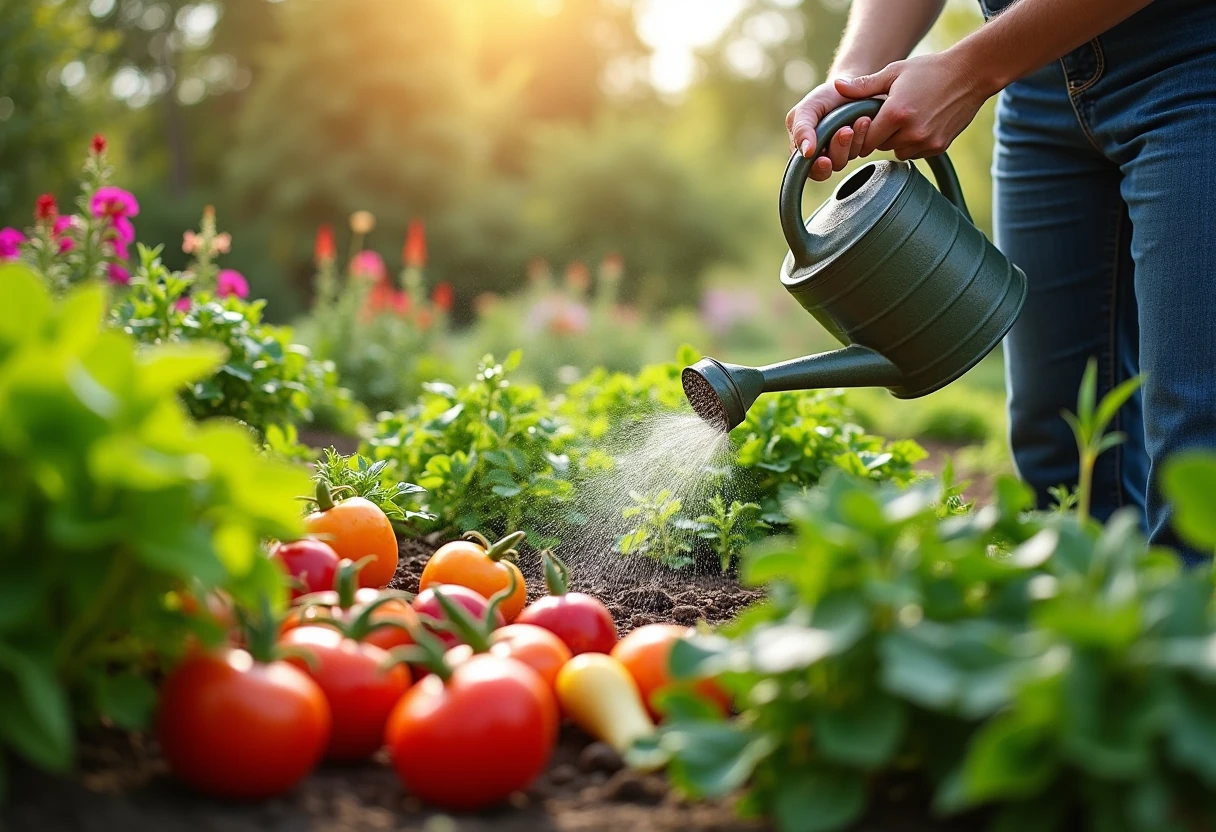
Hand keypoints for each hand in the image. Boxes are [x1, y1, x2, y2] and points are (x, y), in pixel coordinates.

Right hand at [785, 82, 873, 181]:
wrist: (848, 86)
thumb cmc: (824, 98)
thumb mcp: (807, 108)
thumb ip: (801, 129)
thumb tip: (806, 152)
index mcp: (803, 147)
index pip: (807, 169)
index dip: (817, 167)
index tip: (825, 160)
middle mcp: (820, 155)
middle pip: (828, 168)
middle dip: (838, 150)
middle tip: (846, 131)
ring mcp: (839, 153)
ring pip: (844, 160)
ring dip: (853, 141)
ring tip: (860, 120)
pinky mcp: (856, 148)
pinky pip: (860, 151)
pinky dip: (863, 137)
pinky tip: (865, 121)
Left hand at [833, 50, 989, 160]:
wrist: (970, 73)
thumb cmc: (929, 70)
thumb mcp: (894, 72)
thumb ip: (864, 85)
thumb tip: (837, 88)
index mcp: (896, 114)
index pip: (866, 140)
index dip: (864, 132)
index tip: (868, 121)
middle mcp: (911, 132)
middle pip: (881, 146)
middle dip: (881, 134)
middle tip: (890, 115)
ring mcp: (927, 142)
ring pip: (898, 151)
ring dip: (897, 140)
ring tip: (907, 118)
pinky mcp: (939, 147)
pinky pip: (915, 153)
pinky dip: (914, 143)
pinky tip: (921, 123)